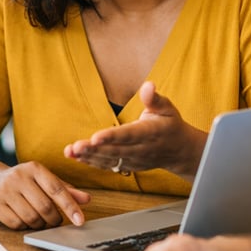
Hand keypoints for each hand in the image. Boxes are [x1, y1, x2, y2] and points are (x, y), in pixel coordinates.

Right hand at [0, 161, 90, 228]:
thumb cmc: (23, 182)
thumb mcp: (44, 180)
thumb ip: (65, 190)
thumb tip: (86, 200)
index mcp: (34, 168)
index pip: (56, 189)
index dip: (70, 206)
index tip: (80, 220)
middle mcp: (18, 177)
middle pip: (45, 207)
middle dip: (54, 219)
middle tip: (55, 221)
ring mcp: (5, 191)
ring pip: (31, 218)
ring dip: (40, 224)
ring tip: (40, 220)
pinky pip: (16, 224)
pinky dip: (24, 226)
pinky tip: (24, 219)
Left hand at [64, 81, 205, 174]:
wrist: (180, 151)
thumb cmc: (170, 124)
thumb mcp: (167, 108)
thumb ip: (154, 99)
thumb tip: (148, 85)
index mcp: (150, 133)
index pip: (128, 135)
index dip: (112, 137)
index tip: (96, 137)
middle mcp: (140, 149)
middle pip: (114, 150)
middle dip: (94, 149)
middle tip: (75, 146)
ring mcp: (133, 160)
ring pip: (109, 160)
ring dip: (88, 157)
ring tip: (70, 152)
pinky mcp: (128, 165)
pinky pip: (108, 165)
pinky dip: (91, 162)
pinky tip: (76, 157)